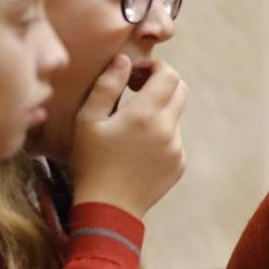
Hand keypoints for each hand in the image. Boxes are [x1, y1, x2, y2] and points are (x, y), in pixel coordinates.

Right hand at [68, 55, 186, 218]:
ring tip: (131, 124)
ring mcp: (177, 148)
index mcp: (145, 115)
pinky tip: (137, 148)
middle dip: (162, 83)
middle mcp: (168, 129)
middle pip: (180, 89)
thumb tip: (125, 60)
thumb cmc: (91, 162)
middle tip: (136, 89)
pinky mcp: (179, 164)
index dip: (154, 67)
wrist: (108, 208)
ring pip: (176, 115)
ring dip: (159, 110)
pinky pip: (175, 138)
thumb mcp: (88, 121)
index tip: (134, 74)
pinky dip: (161, 133)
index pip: (168, 74)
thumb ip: (107, 85)